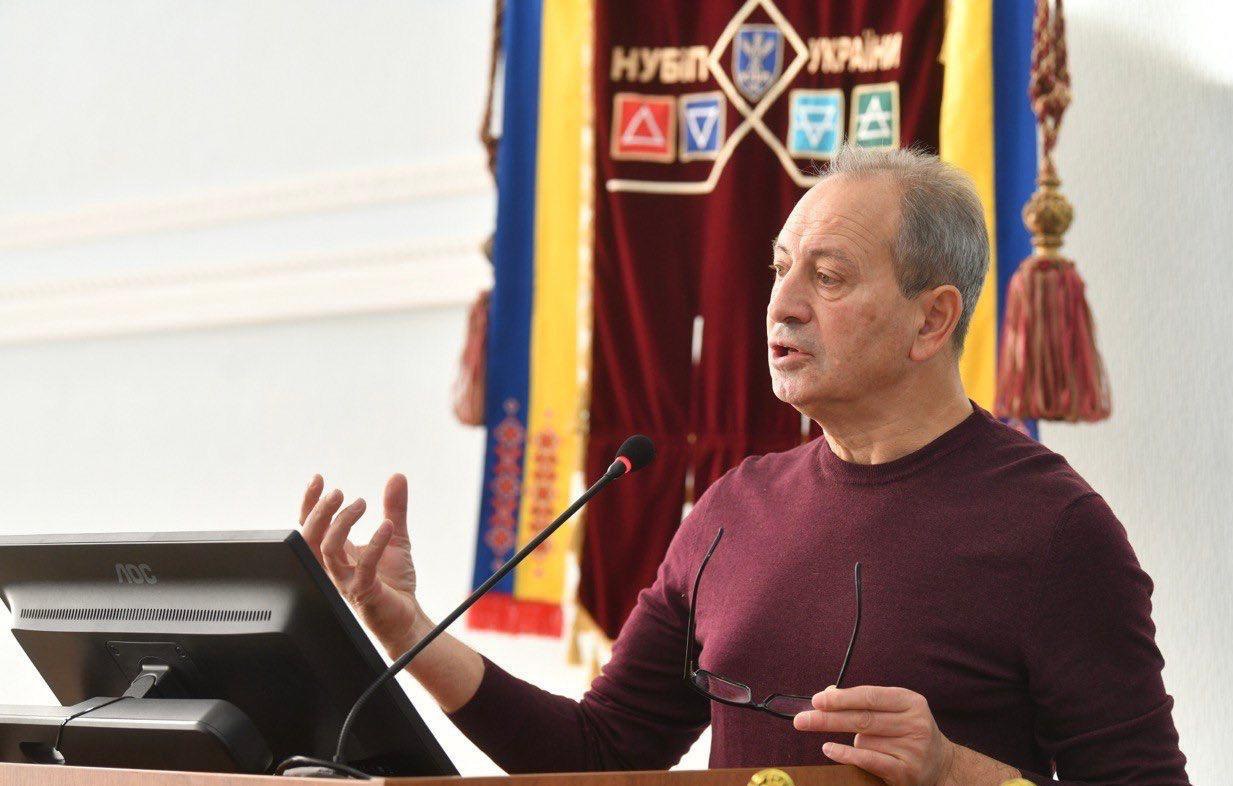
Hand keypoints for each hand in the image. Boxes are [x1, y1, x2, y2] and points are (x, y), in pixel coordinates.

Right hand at [299, 474, 429, 657]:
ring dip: (341, 523)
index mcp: (337, 553)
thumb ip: (394, 508)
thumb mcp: (395, 536)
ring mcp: (346, 581)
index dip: (309, 502)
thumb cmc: (393, 581)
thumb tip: (397, 476)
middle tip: (339, 492)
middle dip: (319, 512)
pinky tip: (387, 527)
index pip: (310, 526)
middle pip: (309, 538)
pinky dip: (374, 544)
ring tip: (362, 503)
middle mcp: (335, 567)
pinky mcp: (364, 592)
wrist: (406, 617)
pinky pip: (362, 567)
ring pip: (327, 551)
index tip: (319, 479)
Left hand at [794, 685, 955, 785]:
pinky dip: (845, 754)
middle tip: (802, 719)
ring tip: (839, 740)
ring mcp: (913, 748)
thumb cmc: (908, 732)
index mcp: (910, 702)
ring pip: (864, 740)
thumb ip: (863, 702)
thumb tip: (826, 694)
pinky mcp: (906, 771)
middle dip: (828, 718)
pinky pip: (868, 760)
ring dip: (847, 740)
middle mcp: (915, 723)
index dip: (842, 698)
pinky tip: (829, 750)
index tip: (817, 700)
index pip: (870, 696)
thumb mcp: (894, 710)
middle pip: (862, 718)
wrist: (941, 766)